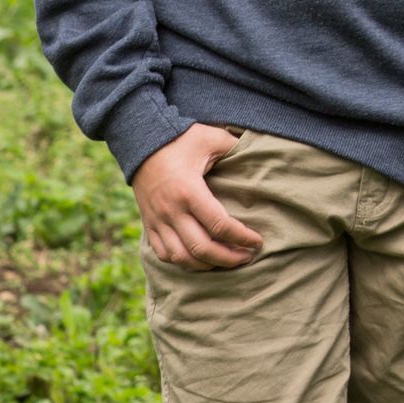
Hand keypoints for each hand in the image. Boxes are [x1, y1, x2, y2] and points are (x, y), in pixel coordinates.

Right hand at [132, 124, 263, 269]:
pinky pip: (164, 254)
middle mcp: (171, 211)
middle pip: (201, 248)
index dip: (241, 237)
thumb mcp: (212, 137)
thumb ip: (236, 147)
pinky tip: (201, 260)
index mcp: (189, 191)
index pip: (219, 225)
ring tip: (227, 261)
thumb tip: (261, 152)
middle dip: (228, 258)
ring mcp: (157, 220)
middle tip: (247, 257)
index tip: (257, 242)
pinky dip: (183, 262)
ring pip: (181, 257)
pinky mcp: (149, 224)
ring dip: (207, 265)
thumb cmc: (182, 139)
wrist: (142, 142)